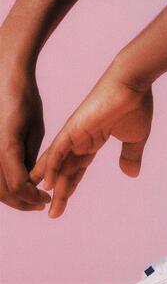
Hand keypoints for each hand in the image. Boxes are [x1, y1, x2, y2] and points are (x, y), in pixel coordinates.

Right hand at [0, 65, 50, 210]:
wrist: (6, 80)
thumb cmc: (24, 101)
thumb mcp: (35, 130)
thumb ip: (31, 158)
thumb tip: (31, 182)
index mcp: (6, 148)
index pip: (18, 186)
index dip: (32, 197)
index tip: (45, 199)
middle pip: (3, 192)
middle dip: (22, 202)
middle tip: (40, 203)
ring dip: (11, 196)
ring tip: (30, 196)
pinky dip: (3, 184)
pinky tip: (18, 184)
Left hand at [30, 66, 152, 218]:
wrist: (133, 83)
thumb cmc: (135, 105)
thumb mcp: (135, 138)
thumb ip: (130, 156)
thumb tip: (130, 174)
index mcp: (93, 140)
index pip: (78, 168)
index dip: (71, 186)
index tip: (64, 202)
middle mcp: (80, 138)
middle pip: (66, 170)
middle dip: (60, 192)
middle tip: (53, 214)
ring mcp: (75, 133)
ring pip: (60, 163)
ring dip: (54, 184)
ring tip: (48, 205)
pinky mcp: (74, 128)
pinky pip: (58, 151)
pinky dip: (51, 166)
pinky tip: (46, 182)